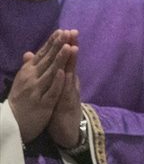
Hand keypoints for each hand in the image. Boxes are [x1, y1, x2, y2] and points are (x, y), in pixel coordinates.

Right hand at [7, 29, 73, 143]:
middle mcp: (31, 80)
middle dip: (58, 46)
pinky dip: (56, 82)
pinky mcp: (42, 104)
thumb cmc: (19, 100)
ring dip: (59, 60)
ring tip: (69, 47)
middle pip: (47, 60)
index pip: (41, 55)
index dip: (52, 43)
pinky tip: (63, 72)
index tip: (62, 31)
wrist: (12, 124)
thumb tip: (29, 53)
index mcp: (27, 73)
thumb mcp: (22, 82)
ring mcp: (36, 91)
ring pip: (50, 73)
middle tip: (68, 33)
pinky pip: (51, 92)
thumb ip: (28, 67)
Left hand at [48, 29, 81, 148]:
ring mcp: (71, 93)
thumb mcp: (55, 92)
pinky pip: (67, 92)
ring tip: (73, 46)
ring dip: (73, 61)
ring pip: (71, 75)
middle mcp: (70, 84)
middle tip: (73, 31)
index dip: (65, 46)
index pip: (64, 60)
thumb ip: (53, 77)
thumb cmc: (60, 111)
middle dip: (71, 47)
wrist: (68, 132)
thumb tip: (50, 64)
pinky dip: (67, 82)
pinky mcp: (69, 104)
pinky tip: (67, 73)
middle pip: (71, 63)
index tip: (65, 30)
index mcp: (65, 80)